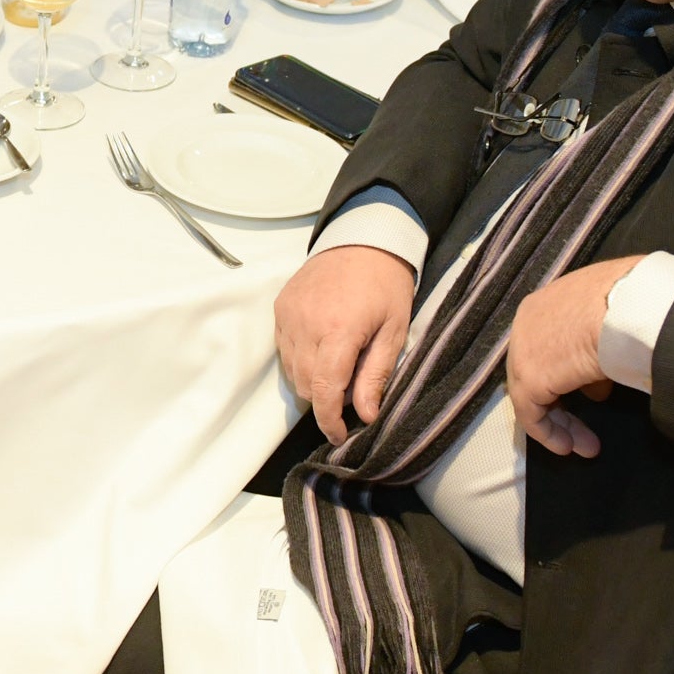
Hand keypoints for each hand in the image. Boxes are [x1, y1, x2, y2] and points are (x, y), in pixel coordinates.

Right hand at [278, 242, 415, 440]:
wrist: (363, 238)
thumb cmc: (386, 284)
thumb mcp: (394, 332)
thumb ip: (376, 375)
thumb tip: (366, 415)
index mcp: (339, 331)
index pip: (325, 390)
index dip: (330, 421)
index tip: (339, 435)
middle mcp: (306, 324)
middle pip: (305, 385)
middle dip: (326, 400)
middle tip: (352, 392)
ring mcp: (288, 315)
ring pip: (291, 370)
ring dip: (312, 380)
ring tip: (339, 366)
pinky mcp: (279, 307)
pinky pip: (283, 349)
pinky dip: (300, 359)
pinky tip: (322, 349)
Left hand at [503, 256, 642, 457]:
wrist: (630, 307)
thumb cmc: (631, 306)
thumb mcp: (611, 324)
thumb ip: (595, 355)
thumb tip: (596, 388)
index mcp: (543, 305)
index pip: (545, 346)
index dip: (562, 374)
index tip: (587, 396)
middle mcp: (525, 325)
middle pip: (536, 371)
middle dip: (561, 404)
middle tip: (584, 429)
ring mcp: (523, 352)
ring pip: (533, 395)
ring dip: (560, 423)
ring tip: (585, 446)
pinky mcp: (530, 378)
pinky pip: (532, 413)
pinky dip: (549, 432)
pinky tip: (567, 447)